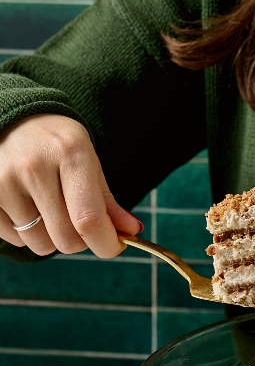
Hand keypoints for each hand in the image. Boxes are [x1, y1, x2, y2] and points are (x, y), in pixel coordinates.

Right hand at [0, 113, 141, 257]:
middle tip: (78, 223)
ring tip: (49, 210)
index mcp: (70, 153)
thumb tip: (132, 231)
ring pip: (40, 244)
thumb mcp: (87, 160)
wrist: (10, 118)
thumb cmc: (55, 143)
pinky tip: (27, 208)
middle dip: (80, 241)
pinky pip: (14, 239)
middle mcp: (35, 166)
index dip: (106, 244)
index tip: (114, 246)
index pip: (90, 220)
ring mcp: (5, 180)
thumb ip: (107, 200)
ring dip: (51, 238)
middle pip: (67, 240)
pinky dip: (26, 233)